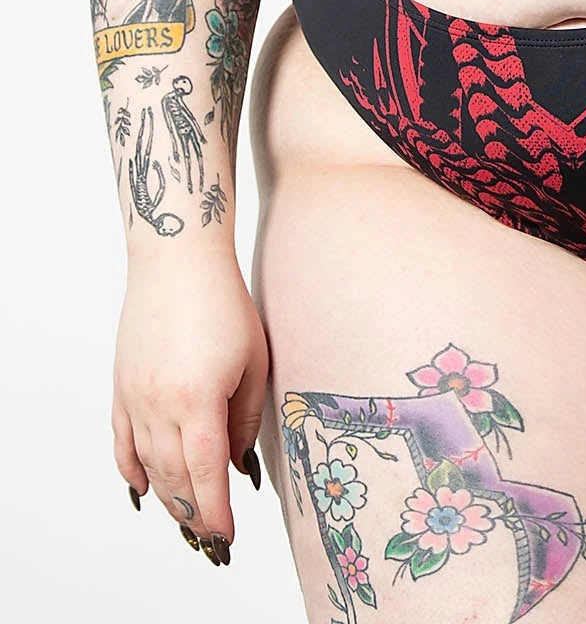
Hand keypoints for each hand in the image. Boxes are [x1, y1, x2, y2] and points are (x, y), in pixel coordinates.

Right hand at [112, 247, 268, 561]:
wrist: (177, 261)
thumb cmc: (225, 302)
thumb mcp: (253, 359)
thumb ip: (245, 417)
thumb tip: (236, 463)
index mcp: (198, 400)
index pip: (206, 473)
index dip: (216, 509)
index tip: (227, 535)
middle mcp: (160, 405)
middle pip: (175, 476)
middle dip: (193, 512)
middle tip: (210, 535)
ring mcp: (135, 398)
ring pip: (148, 464)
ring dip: (167, 496)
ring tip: (186, 518)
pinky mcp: (122, 387)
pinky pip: (122, 442)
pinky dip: (132, 470)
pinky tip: (144, 490)